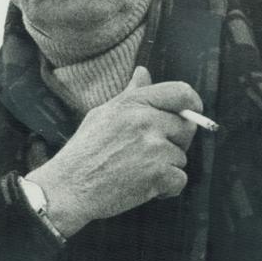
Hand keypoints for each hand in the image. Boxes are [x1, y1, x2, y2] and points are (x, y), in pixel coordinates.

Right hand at [26, 66, 201, 236]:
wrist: (69, 187)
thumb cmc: (84, 152)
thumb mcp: (103, 114)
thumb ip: (130, 95)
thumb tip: (143, 72)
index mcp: (134, 103)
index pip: (180, 93)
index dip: (192, 104)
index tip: (192, 114)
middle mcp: (146, 121)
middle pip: (186, 128)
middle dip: (175, 142)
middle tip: (151, 153)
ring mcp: (154, 148)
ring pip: (181, 157)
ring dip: (166, 168)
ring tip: (138, 171)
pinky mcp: (159, 174)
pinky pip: (180, 179)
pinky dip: (166, 188)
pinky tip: (144, 187)